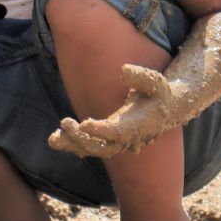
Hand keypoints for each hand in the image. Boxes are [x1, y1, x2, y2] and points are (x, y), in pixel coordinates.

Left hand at [48, 64, 181, 157]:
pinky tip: (55, 139)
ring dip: (74, 144)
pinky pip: (90, 147)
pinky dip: (73, 145)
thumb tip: (124, 69)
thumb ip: (142, 77)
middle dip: (82, 138)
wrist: (167, 109)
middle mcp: (128, 139)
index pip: (119, 132)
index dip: (102, 130)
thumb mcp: (156, 82)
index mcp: (139, 125)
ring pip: (94, 150)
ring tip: (53, 139)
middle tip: (65, 122)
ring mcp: (118, 142)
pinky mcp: (109, 140)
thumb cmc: (159, 93)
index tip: (84, 124)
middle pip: (103, 147)